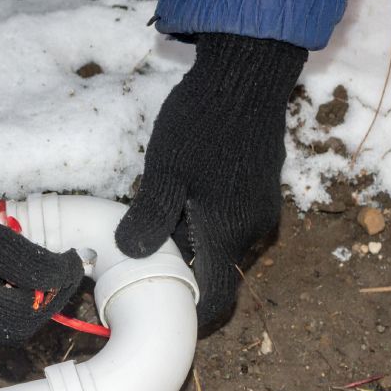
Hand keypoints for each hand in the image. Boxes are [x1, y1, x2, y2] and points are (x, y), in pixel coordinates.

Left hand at [115, 33, 306, 330]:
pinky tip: (180, 196)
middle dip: (183, 272)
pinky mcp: (261, 189)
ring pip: (222, 246)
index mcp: (228, 235)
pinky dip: (204, 223)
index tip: (164, 309)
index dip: (194, 315)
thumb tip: (130, 254)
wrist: (247, 75)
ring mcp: (260, 209)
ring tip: (157, 220)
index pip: (217, 301)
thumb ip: (149, 220)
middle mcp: (252, 230)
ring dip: (191, 244)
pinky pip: (231, 223)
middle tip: (144, 256)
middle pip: (216, 273)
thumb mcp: (164, 173)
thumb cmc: (202, 124)